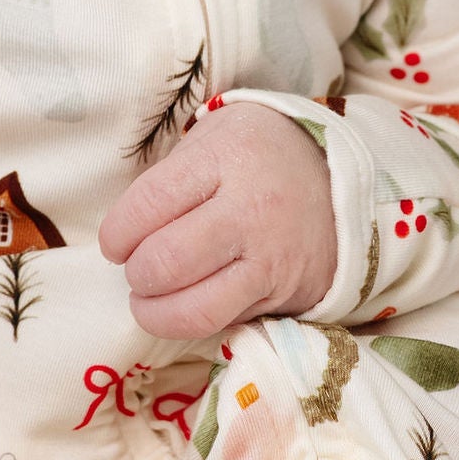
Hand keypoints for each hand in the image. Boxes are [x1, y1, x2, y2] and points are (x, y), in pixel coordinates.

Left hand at [97, 100, 337, 340]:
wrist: (343, 176)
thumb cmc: (259, 153)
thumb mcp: (214, 137)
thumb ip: (170, 178)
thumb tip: (125, 234)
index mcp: (225, 158)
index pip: (148, 205)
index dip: (116, 234)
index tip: (115, 242)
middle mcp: (251, 211)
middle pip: (166, 262)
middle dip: (136, 274)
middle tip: (137, 268)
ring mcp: (272, 260)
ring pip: (195, 310)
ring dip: (157, 312)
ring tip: (152, 298)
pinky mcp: (287, 297)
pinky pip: (226, 323)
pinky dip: (197, 320)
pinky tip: (192, 300)